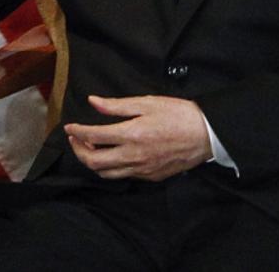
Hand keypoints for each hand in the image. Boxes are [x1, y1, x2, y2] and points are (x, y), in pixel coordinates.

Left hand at [64, 94, 211, 180]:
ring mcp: (143, 169)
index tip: (70, 127)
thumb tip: (93, 102)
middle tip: (76, 139)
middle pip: (94, 162)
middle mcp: (134, 156)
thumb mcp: (146, 103)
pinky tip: (113, 154)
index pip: (93, 136)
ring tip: (92, 147)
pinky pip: (124, 176)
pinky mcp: (152, 177)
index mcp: (131, 135)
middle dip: (79, 150)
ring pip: (107, 174)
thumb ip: (116, 105)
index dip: (77, 131)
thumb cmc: (178, 114)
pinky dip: (112, 167)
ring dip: (93, 162)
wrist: (208, 135)